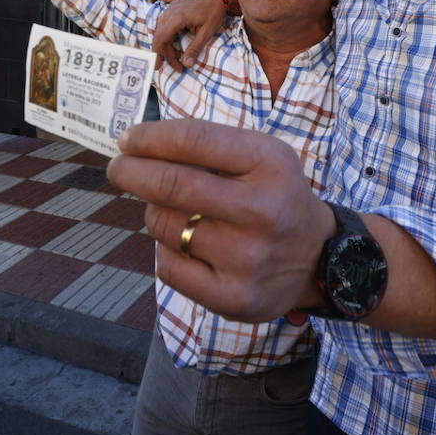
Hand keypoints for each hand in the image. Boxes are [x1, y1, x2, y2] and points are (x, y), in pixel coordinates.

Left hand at [107, 118, 335, 321]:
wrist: (318, 258)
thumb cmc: (274, 195)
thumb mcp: (260, 156)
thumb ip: (209, 147)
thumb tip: (138, 146)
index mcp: (269, 164)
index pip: (193, 140)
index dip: (149, 138)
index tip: (127, 139)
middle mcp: (261, 210)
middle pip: (171, 184)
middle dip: (130, 172)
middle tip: (117, 167)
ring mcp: (247, 258)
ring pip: (164, 226)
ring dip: (156, 213)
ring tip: (176, 213)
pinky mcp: (233, 297)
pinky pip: (168, 266)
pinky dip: (167, 251)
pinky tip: (187, 246)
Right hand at [151, 0, 232, 70]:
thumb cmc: (213, 13)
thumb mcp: (206, 33)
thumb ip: (195, 48)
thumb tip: (187, 65)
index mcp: (177, 18)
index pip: (160, 39)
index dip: (160, 54)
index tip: (164, 67)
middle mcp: (170, 12)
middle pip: (159, 37)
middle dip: (165, 54)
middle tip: (176, 66)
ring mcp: (170, 9)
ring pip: (160, 31)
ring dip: (166, 46)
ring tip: (177, 58)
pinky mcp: (172, 9)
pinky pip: (164, 25)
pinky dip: (167, 37)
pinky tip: (175, 45)